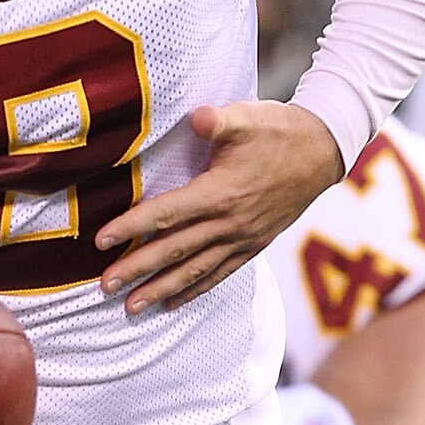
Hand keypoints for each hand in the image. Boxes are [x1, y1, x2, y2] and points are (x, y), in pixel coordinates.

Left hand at [96, 100, 343, 313]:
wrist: (323, 152)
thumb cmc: (279, 130)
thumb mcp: (247, 117)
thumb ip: (217, 122)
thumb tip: (197, 118)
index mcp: (220, 193)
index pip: (166, 214)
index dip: (130, 228)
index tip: (100, 241)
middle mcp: (229, 223)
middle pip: (173, 250)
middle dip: (137, 270)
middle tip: (104, 287)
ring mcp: (242, 238)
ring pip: (194, 270)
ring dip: (160, 289)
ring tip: (131, 308)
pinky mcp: (253, 245)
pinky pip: (219, 274)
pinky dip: (194, 290)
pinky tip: (172, 303)